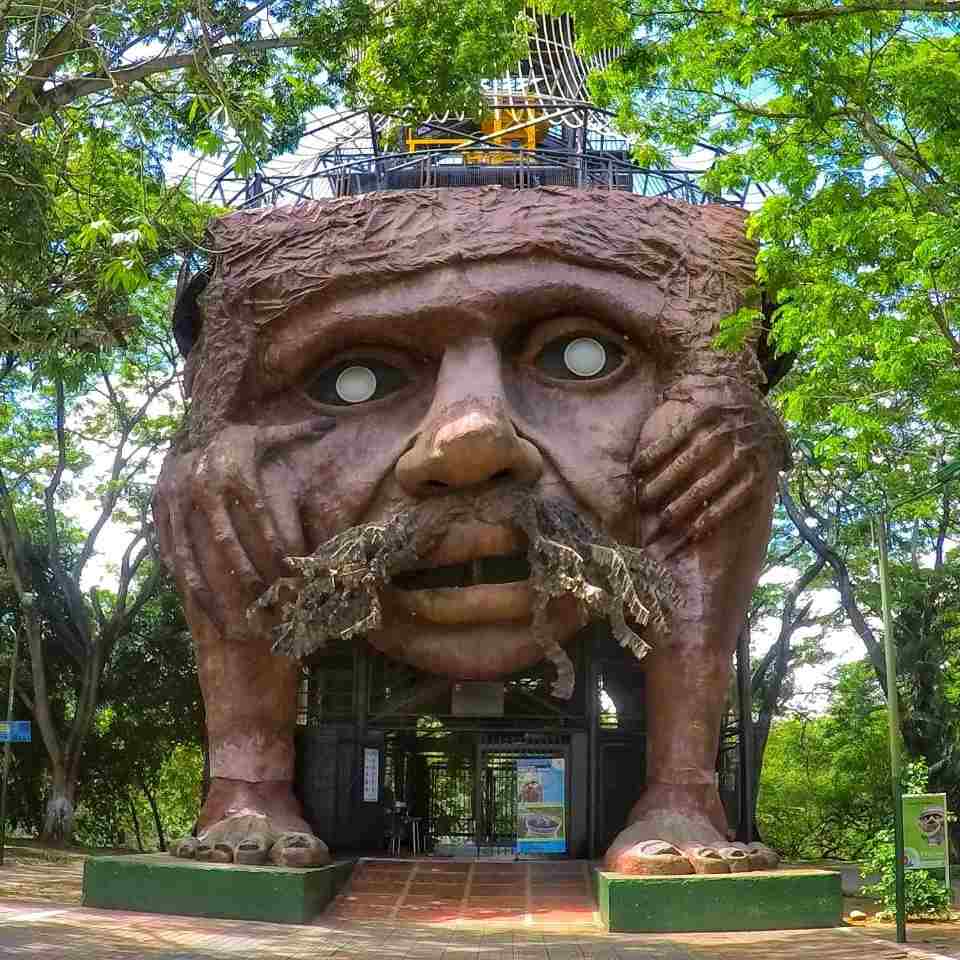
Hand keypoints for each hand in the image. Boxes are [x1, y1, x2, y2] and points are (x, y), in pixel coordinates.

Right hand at [153, 418, 332, 632]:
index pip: (258, 512)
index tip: (286, 566)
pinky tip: (192, 594)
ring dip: (204, 581)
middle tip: (260, 595)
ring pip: (190, 549)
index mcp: (234, 472)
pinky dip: (179, 570)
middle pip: (225, 537)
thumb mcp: (263, 434)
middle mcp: (205, 487)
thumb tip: (328, 425)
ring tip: (217, 607)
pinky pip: (168, 545)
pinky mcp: (160, 509)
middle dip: (242, 569)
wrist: (183, 430)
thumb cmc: (233, 440)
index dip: (272, 540)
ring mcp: (178, 500)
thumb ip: (296, 433)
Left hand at [631, 379, 785, 559]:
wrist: (771, 415)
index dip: (652, 455)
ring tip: (665, 520)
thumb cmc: (726, 406)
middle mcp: (726, 434)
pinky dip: (714, 515)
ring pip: (708, 485)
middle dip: (662, 484)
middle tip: (643, 501)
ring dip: (684, 505)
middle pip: (687, 464)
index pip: (674, 437)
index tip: (634, 471)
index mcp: (709, 413)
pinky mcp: (759, 474)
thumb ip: (684, 390)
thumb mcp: (706, 389)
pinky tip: (696, 529)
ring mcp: (744, 455)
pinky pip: (734, 499)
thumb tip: (663, 393)